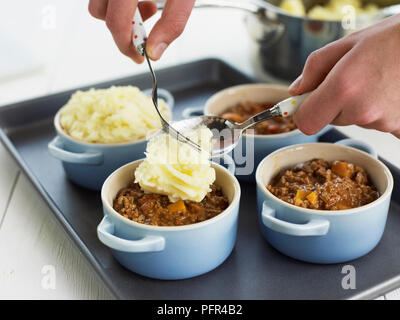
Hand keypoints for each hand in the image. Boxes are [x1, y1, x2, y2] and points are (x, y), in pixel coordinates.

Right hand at [88, 0, 194, 62]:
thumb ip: (173, 22)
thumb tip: (154, 53)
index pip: (115, 21)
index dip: (126, 45)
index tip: (139, 57)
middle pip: (100, 13)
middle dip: (123, 30)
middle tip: (145, 33)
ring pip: (100, 2)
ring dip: (121, 14)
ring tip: (149, 9)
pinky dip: (121, 3)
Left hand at [289, 14, 399, 137]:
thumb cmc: (393, 38)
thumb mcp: (347, 43)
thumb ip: (314, 69)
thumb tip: (296, 91)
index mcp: (343, 88)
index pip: (306, 122)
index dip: (304, 112)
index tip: (308, 102)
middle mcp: (363, 110)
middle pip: (331, 119)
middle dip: (335, 102)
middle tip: (354, 78)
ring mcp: (384, 122)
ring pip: (355, 120)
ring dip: (359, 105)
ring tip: (378, 80)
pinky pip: (379, 124)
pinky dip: (381, 112)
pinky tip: (391, 92)